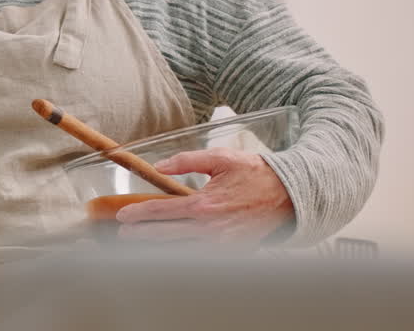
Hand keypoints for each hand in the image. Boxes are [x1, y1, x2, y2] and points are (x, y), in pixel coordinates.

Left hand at [113, 148, 293, 243]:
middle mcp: (210, 229)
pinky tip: (173, 249)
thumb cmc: (256, 174)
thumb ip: (186, 161)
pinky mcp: (232, 252)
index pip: (161, 211)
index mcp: (203, 204)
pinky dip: (185, 253)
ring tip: (142, 244)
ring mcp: (221, 244)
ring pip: (181, 250)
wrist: (291, 195)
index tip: (123, 216)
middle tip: (123, 234)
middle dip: (141, 235)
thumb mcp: (220, 158)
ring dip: (160, 247)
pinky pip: (202, 255)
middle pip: (165, 236)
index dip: (138, 214)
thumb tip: (158, 167)